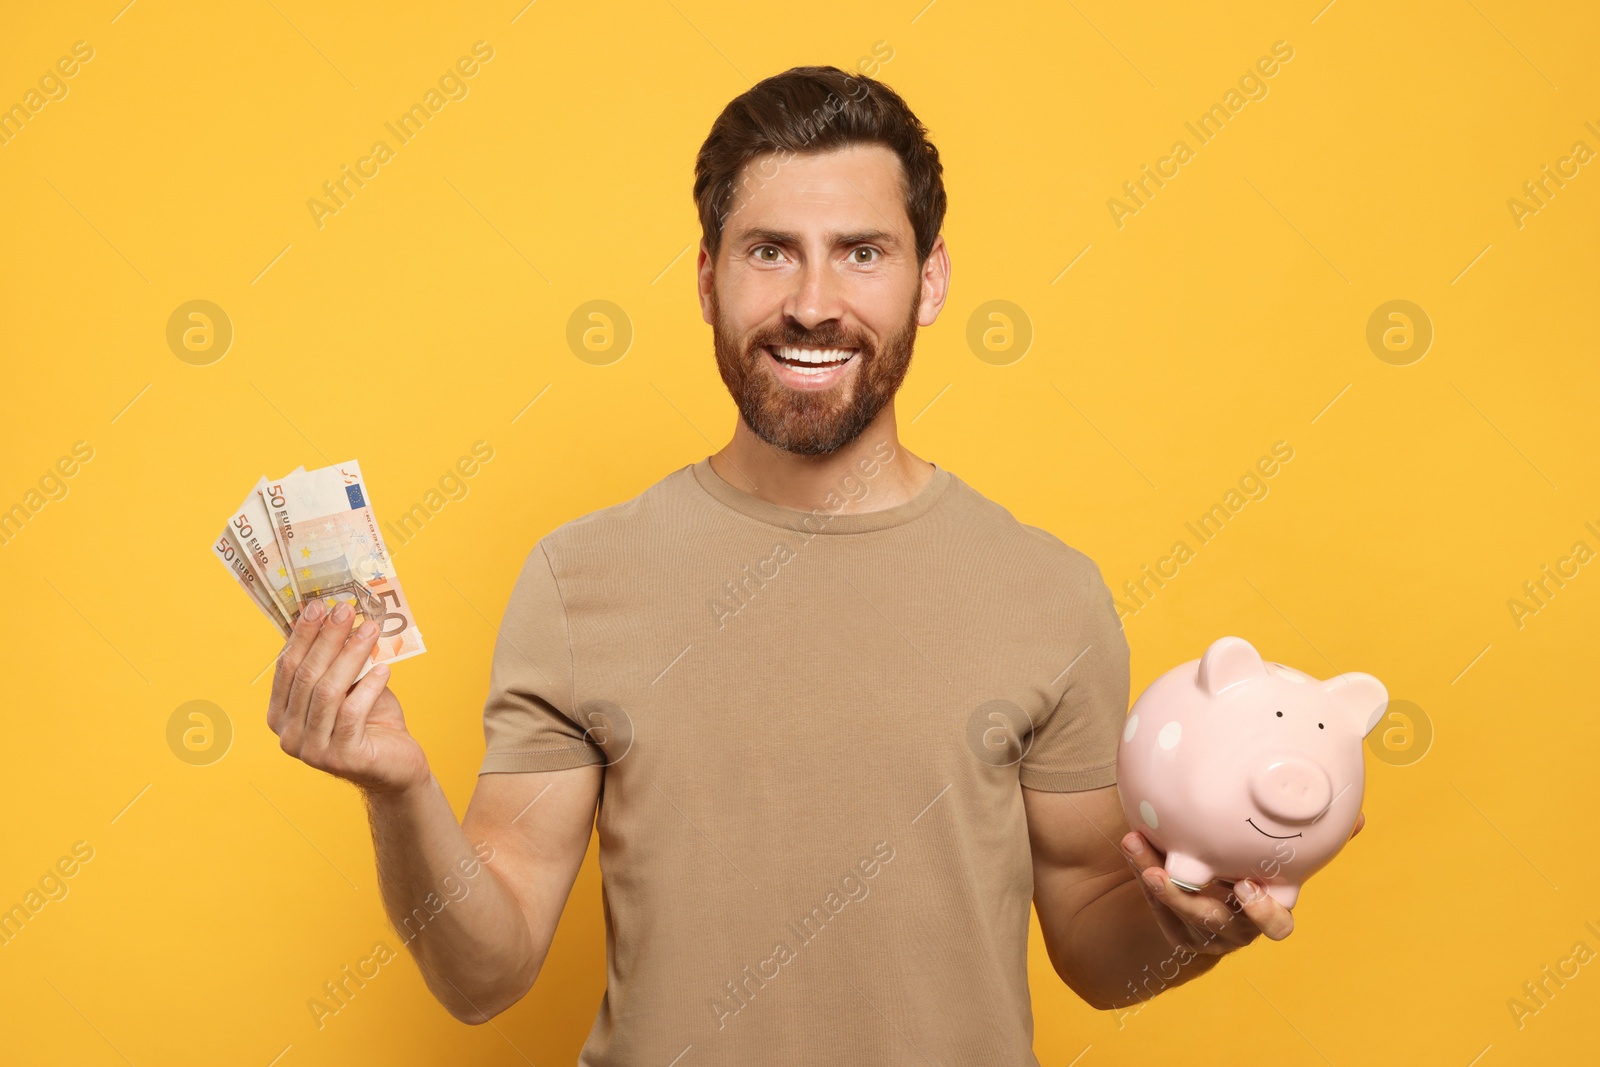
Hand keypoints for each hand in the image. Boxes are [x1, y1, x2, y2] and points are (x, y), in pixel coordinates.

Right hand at [267, 598, 430, 794]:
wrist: (396, 765)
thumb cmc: (370, 721)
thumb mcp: (349, 687)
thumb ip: (335, 661)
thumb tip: (334, 614)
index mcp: (281, 716)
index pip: (286, 668)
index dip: (302, 635)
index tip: (319, 605)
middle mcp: (289, 736)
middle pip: (306, 676)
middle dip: (327, 638)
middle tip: (346, 609)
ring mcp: (312, 751)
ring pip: (328, 692)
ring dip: (350, 655)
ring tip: (370, 629)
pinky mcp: (341, 759)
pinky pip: (351, 714)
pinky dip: (369, 687)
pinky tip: (384, 668)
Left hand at [1118, 813, 1364, 953]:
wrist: (1214, 895)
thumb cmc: (1253, 868)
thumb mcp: (1276, 851)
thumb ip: (1307, 834)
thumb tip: (1358, 817)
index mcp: (1267, 908)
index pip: (1275, 923)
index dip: (1263, 913)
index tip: (1248, 886)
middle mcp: (1235, 926)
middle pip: (1215, 923)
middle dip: (1193, 902)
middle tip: (1169, 874)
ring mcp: (1202, 930)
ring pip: (1176, 908)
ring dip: (1156, 877)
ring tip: (1135, 845)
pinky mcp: (1173, 927)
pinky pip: (1153, 897)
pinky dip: (1141, 866)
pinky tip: (1132, 841)